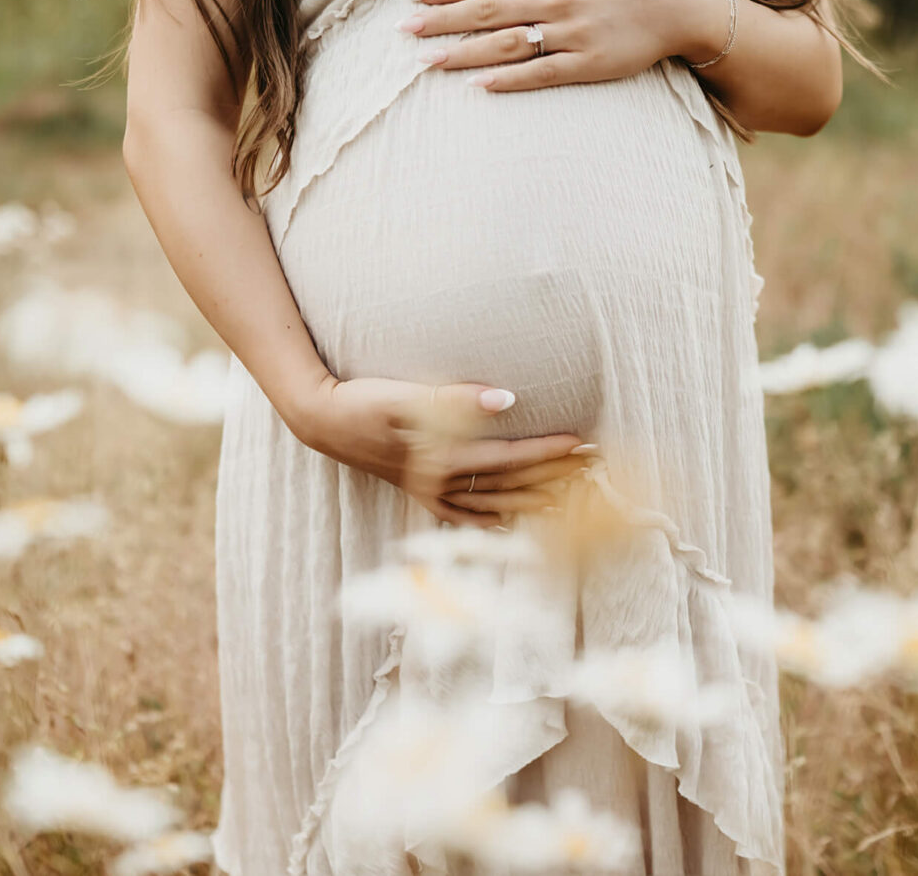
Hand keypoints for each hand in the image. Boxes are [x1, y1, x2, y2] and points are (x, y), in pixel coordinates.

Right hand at [286, 375, 597, 527]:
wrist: (321, 419)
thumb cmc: (362, 402)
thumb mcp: (404, 395)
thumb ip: (455, 399)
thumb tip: (507, 401)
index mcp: (442, 458)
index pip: (510, 457)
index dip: (550, 452)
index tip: (585, 444)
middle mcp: (441, 482)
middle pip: (511, 484)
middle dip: (555, 477)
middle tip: (595, 467)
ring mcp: (431, 491)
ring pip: (495, 503)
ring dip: (535, 499)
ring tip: (573, 495)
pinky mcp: (421, 491)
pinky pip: (466, 515)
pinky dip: (494, 520)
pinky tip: (514, 521)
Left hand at [399, 0, 720, 91]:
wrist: (674, 5)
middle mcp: (555, 0)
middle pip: (487, 11)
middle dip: (443, 20)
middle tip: (405, 32)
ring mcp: (570, 33)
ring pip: (507, 43)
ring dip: (465, 52)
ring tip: (428, 61)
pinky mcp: (587, 64)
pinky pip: (542, 73)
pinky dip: (510, 79)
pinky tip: (479, 86)